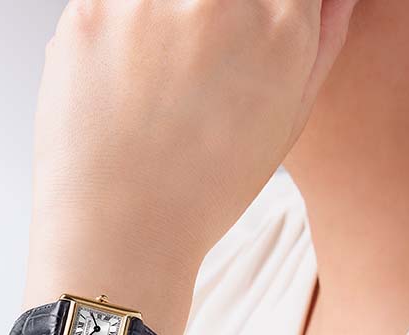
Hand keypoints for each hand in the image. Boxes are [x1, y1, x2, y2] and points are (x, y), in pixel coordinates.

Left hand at [22, 0, 359, 334]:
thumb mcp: (284, 125)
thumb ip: (320, 39)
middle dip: (202, 21)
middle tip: (183, 74)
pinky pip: (104, 4)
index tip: (227, 43)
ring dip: (153, 24)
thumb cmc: (200, 194)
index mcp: (279, 21)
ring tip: (147, 87)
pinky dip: (107, 39)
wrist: (119, 238)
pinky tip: (111, 93)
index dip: (250, 13)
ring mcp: (146, 3)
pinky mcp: (88, 15)